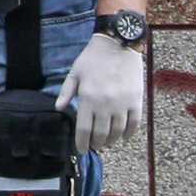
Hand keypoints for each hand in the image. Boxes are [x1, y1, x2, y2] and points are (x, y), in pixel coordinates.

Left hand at [55, 32, 145, 152]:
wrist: (118, 45)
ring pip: (117, 132)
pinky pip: (134, 124)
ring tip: (107, 143)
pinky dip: (129, 134)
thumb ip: (66, 93)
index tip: (81, 150)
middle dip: (96, 144)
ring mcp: (122, 104)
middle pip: (101, 134)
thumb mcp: (74, 74)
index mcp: (87, 99)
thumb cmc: (92, 59)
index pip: (83, 130)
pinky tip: (123, 137)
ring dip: (111, 141)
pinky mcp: (136, 101)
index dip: (81, 143)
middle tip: (94, 147)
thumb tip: (58, 109)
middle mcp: (105, 105)